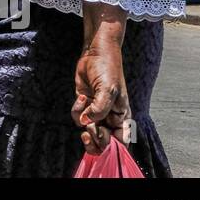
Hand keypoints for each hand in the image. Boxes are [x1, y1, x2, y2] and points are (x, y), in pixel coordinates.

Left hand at [72, 3, 129, 154]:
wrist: (96, 53)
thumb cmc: (108, 70)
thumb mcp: (108, 90)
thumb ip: (100, 109)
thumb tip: (87, 123)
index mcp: (123, 118)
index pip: (121, 142)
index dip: (111, 146)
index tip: (103, 136)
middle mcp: (110, 118)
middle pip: (103, 142)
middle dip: (95, 140)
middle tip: (90, 129)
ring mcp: (96, 113)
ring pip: (89, 132)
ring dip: (84, 125)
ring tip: (85, 110)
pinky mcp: (84, 105)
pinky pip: (78, 118)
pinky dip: (76, 111)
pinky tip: (81, 97)